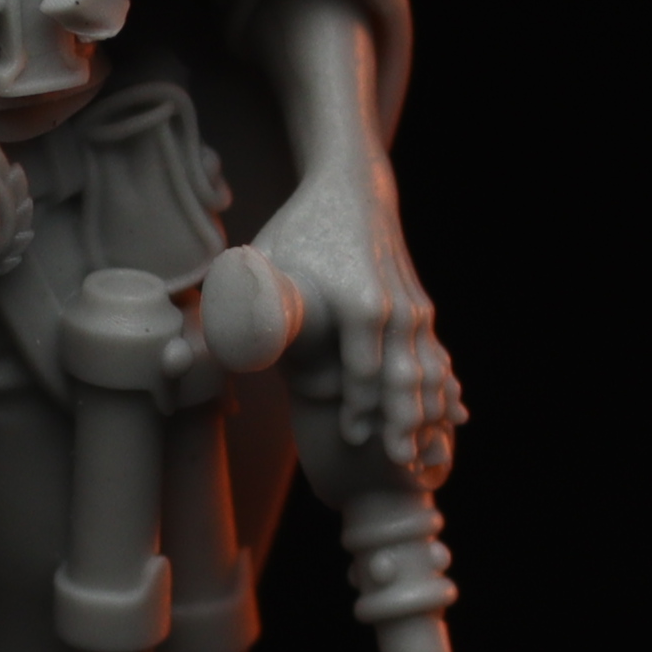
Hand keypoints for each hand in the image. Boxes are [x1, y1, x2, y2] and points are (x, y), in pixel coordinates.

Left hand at [244, 161, 462, 489]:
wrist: (352, 190)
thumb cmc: (298, 231)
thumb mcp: (263, 262)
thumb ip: (239, 309)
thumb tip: (198, 353)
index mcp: (360, 303)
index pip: (364, 371)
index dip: (360, 408)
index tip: (351, 437)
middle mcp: (396, 309)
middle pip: (405, 379)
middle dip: (402, 422)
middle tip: (396, 461)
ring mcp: (414, 309)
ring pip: (428, 371)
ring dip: (426, 412)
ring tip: (419, 452)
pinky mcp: (421, 310)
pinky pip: (436, 358)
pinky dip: (443, 390)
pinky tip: (452, 418)